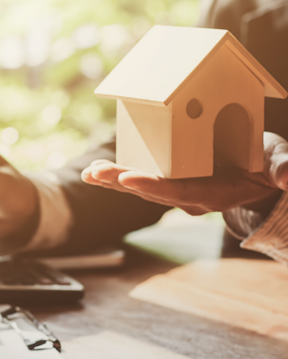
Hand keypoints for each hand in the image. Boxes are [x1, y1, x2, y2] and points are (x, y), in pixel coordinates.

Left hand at [81, 132, 287, 215]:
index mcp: (214, 193)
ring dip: (113, 180)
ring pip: (141, 187)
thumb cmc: (268, 164)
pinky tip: (94, 172)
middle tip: (96, 174)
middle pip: (152, 191)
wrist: (260, 175)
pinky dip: (117, 176)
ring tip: (89, 173)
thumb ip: (283, 168)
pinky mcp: (170, 181)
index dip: (154, 185)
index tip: (129, 178)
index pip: (180, 191)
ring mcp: (178, 191)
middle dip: (122, 182)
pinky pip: (140, 179)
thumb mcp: (279, 162)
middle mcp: (190, 196)